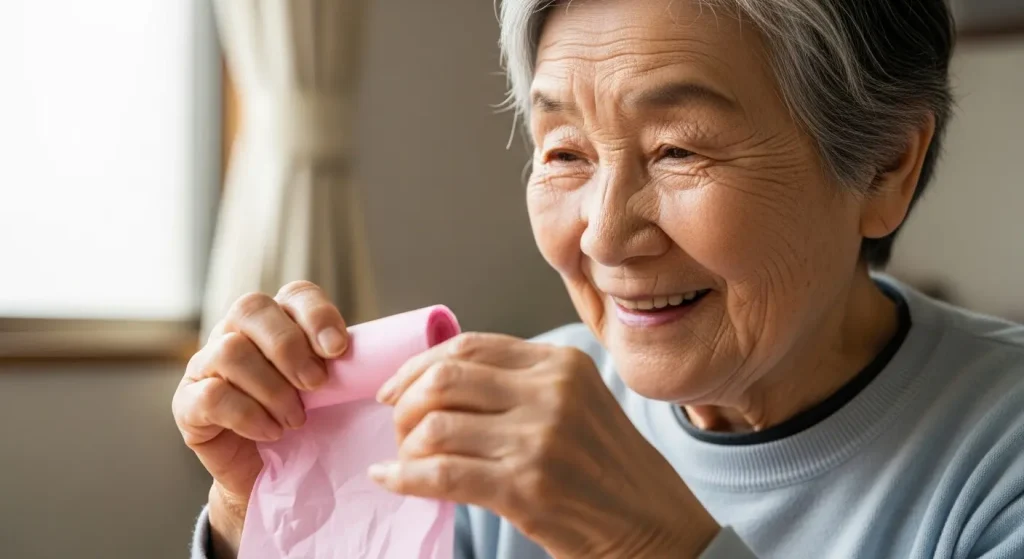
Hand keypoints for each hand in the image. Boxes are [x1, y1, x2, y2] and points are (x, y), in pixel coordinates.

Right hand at [171, 281, 349, 557]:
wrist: (269, 475)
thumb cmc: (306, 425)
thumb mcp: (333, 391)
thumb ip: (348, 366)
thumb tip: (396, 350)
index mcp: (276, 320)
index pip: (294, 294)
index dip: (316, 315)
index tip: (339, 350)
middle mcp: (235, 331)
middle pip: (251, 308)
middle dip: (290, 348)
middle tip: (316, 386)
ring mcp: (205, 364)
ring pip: (230, 351)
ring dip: (272, 388)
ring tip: (296, 420)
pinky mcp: (187, 404)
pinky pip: (211, 396)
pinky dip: (248, 415)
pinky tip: (271, 433)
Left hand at [370, 333, 720, 558]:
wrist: (655, 526)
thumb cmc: (607, 469)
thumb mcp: (577, 403)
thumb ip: (520, 383)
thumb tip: (436, 378)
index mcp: (561, 364)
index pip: (468, 345)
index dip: (417, 365)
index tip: (393, 389)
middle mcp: (551, 393)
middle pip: (444, 378)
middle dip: (405, 403)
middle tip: (398, 427)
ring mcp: (539, 440)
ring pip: (436, 425)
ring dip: (406, 445)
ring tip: (408, 460)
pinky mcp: (526, 489)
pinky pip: (441, 475)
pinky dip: (403, 477)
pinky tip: (389, 480)